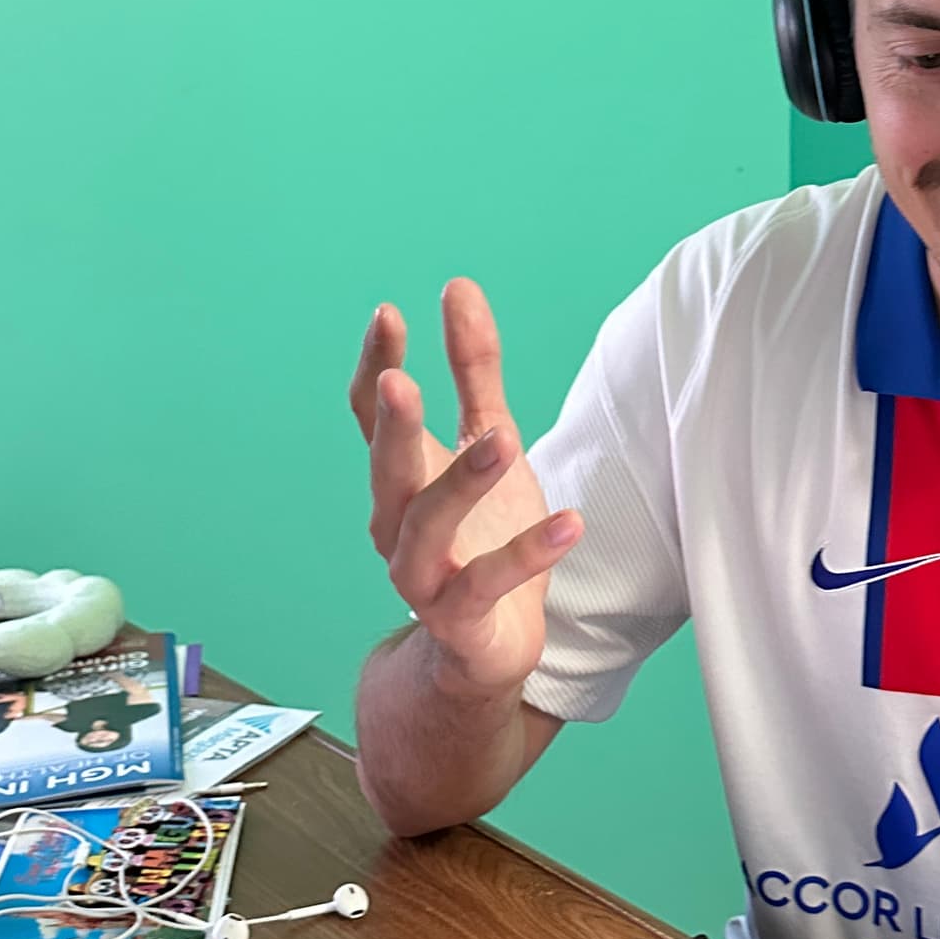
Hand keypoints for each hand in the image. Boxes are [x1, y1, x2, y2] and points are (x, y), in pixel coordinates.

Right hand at [348, 282, 581, 701]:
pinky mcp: (462, 620)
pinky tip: (568, 523)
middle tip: (402, 379)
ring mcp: (423, 577)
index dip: (375, 366)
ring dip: (461, 484)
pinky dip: (527, 554)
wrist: (483, 650)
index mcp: (401, 479)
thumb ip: (474, 372)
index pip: (371, 417)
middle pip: (386, 471)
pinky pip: (489, 583)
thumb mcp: (489, 442)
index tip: (389, 314)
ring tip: (503, 441)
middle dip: (393, 427)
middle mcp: (397, 526)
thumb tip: (458, 288)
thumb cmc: (484, 538)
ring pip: (427, 529)